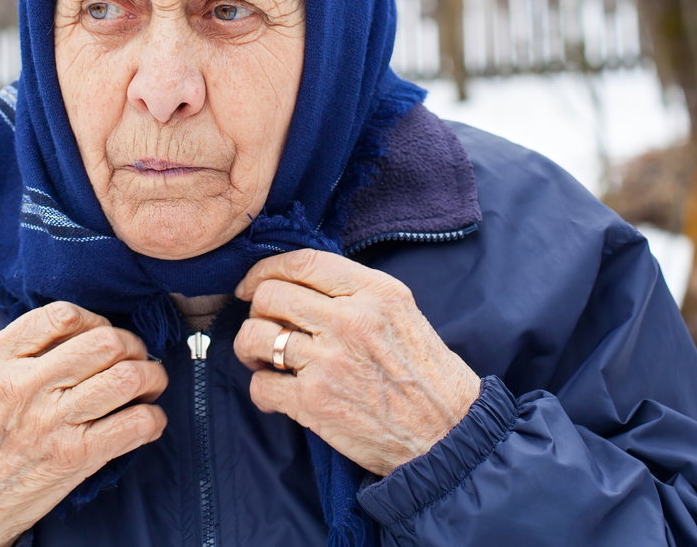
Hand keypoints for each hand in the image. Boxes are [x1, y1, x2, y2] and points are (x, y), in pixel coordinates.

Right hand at [0, 301, 167, 546]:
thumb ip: (14, 355)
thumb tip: (74, 335)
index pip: (63, 316)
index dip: (96, 320)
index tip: (102, 334)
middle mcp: (21, 383)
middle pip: (105, 342)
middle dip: (132, 346)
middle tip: (135, 359)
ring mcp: (48, 420)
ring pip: (127, 377)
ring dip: (151, 378)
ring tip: (149, 385)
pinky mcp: (71, 457)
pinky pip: (134, 424)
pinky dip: (152, 419)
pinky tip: (147, 421)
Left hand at [233, 249, 479, 476]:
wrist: (447, 434)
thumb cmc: (426, 374)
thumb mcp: (401, 313)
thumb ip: (355, 292)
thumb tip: (299, 282)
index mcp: (374, 292)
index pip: (302, 262)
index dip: (265, 269)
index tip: (252, 284)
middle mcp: (349, 321)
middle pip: (270, 295)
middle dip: (256, 310)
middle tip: (265, 326)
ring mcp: (329, 361)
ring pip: (255, 336)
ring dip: (249, 348)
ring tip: (262, 359)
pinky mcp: (315, 402)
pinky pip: (261, 386)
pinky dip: (262, 391)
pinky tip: (276, 394)